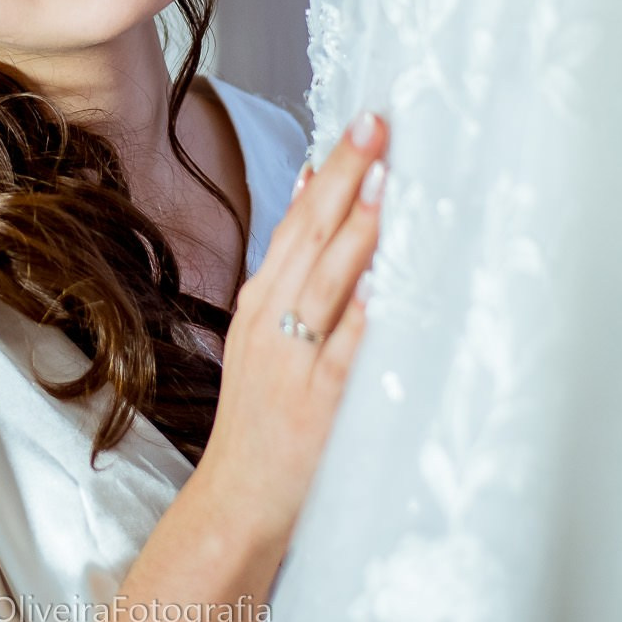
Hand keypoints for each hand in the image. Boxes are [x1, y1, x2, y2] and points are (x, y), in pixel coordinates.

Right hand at [192, 111, 387, 554]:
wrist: (237, 501)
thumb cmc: (262, 416)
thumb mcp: (265, 330)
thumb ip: (292, 265)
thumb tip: (314, 185)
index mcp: (261, 301)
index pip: (298, 220)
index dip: (332, 170)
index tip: (363, 121)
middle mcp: (272, 322)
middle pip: (310, 237)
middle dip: (347, 178)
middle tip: (379, 126)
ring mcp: (293, 362)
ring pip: (327, 285)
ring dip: (356, 231)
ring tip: (384, 183)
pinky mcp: (317, 405)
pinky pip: (345, 353)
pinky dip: (362, 316)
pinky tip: (383, 282)